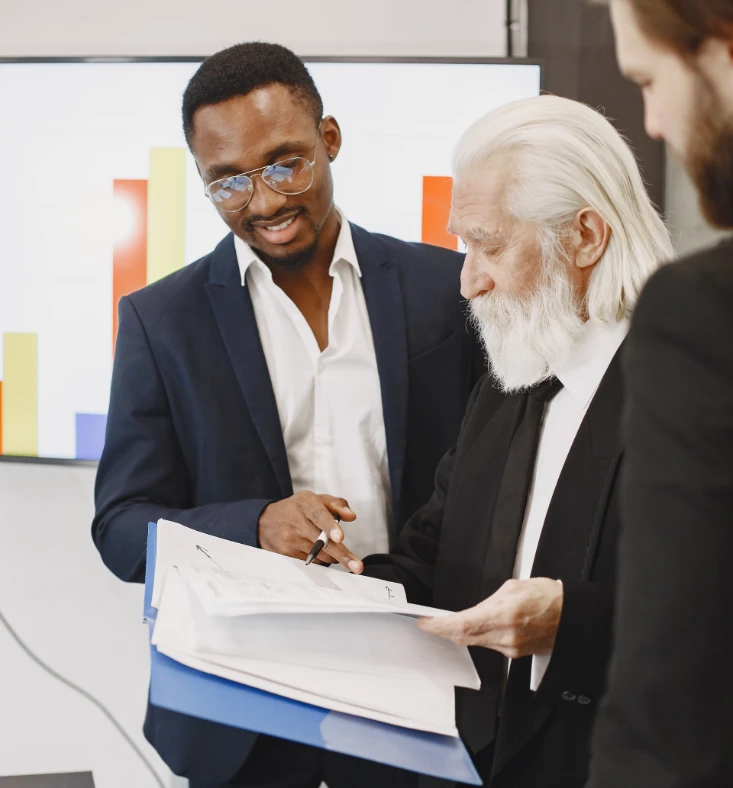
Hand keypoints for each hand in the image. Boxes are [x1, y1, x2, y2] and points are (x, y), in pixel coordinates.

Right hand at [257, 491, 362, 572]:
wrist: (266, 521)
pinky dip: (321, 559)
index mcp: (305, 504)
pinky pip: (312, 562)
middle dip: (341, 554)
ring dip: (333, 556)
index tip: (340, 538)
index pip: (319, 515)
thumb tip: (351, 516)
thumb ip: (336, 504)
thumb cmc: (296, 509)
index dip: (330, 527)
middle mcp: (296, 522)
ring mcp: (290, 541)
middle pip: (322, 542)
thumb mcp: (315, 499)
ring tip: (336, 551)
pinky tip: (318, 551)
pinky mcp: (286, 555)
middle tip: (357, 566)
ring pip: (320, 555)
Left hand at [418, 578, 562, 657]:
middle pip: (464, 638)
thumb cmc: (548, 597)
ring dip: (460, 634)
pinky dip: (477, 637)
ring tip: (448, 624)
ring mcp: (511, 648)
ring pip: (475, 643)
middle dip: (444, 632)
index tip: (426, 622)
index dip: (440, 626)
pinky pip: (489, 646)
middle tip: (430, 624)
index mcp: (504, 614)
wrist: (571, 616)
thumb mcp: (513, 587)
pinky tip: (473, 629)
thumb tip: (475, 609)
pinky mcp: (515, 654)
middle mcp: (506, 636)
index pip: (462, 625)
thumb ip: (489, 601)